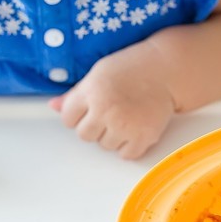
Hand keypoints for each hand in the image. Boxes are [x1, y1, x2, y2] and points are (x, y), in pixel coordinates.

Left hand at [49, 45, 175, 159]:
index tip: (89, 107)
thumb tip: (53, 106)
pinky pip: (126, 154)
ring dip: (112, 135)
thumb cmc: (132, 67)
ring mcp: (125, 125)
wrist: (167, 69)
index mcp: (92, 91)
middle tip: (110, 110)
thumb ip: (75, 93)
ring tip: (125, 115)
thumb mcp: (98, 73)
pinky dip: (130, 145)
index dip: (78, 113)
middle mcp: (106, 110)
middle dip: (94, 125)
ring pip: (104, 146)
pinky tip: (135, 126)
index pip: (67, 118)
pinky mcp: (144, 137)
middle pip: (84, 135)